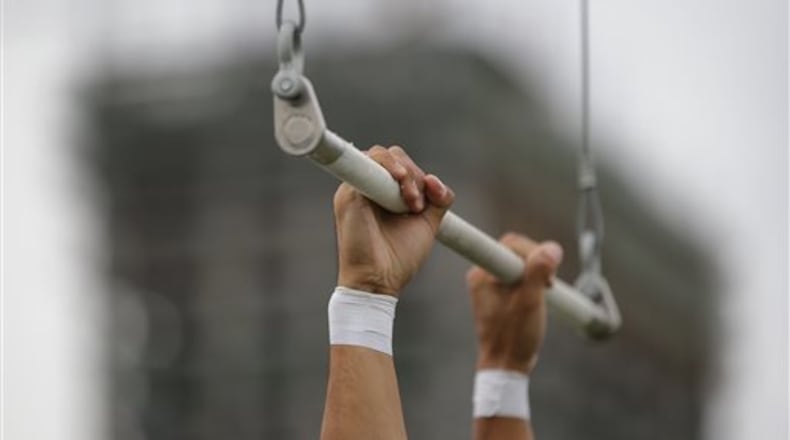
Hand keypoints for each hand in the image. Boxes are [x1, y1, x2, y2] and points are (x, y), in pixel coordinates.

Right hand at [333, 145, 454, 296]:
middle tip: (419, 206)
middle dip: (414, 174)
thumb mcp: (427, 224)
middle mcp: (365, 187)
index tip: (429, 199)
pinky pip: (369, 163)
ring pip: (382, 155)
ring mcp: (354, 189)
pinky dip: (391, 171)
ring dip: (405, 174)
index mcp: (381, 193)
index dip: (416, 174)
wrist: (378, 282)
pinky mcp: (348, 194)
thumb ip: (437, 200)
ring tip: (412, 204)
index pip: (399, 164)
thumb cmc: (398, 258)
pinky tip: (404, 194)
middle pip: (392, 156)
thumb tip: (436, 181)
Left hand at [467, 233, 562, 373]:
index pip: (511, 244)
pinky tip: (539, 297)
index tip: (546, 275)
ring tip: (545, 294)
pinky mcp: (500, 292)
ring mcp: (491, 283)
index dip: (534, 253)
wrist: (506, 365)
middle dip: (538, 264)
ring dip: (538, 274)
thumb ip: (538, 272)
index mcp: (482, 274)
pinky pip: (521, 275)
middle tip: (549, 286)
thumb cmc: (513, 338)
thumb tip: (552, 248)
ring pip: (521, 263)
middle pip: (517, 251)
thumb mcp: (529, 302)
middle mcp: (483, 274)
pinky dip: (534, 282)